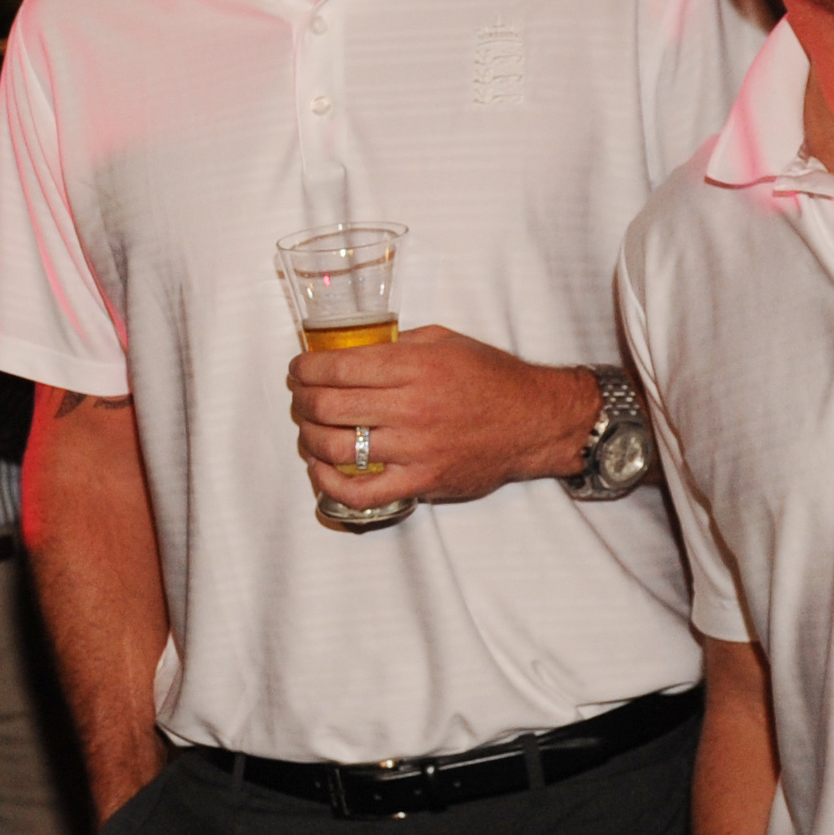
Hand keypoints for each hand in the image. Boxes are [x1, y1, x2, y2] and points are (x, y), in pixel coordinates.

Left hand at [287, 326, 598, 508]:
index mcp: (414, 367)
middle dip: (301, 400)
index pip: (337, 367)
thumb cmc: (491, 378)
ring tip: (308, 429)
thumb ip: (397, 345)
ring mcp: (415, 449)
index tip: (298, 370)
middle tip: (299, 397)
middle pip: (328, 406)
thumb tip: (351, 351)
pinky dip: (328, 483)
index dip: (305, 369)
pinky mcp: (421, 482)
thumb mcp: (445, 341)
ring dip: (308, 437)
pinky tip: (320, 468)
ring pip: (336, 448)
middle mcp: (411, 408)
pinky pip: (360, 492)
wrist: (535, 421)